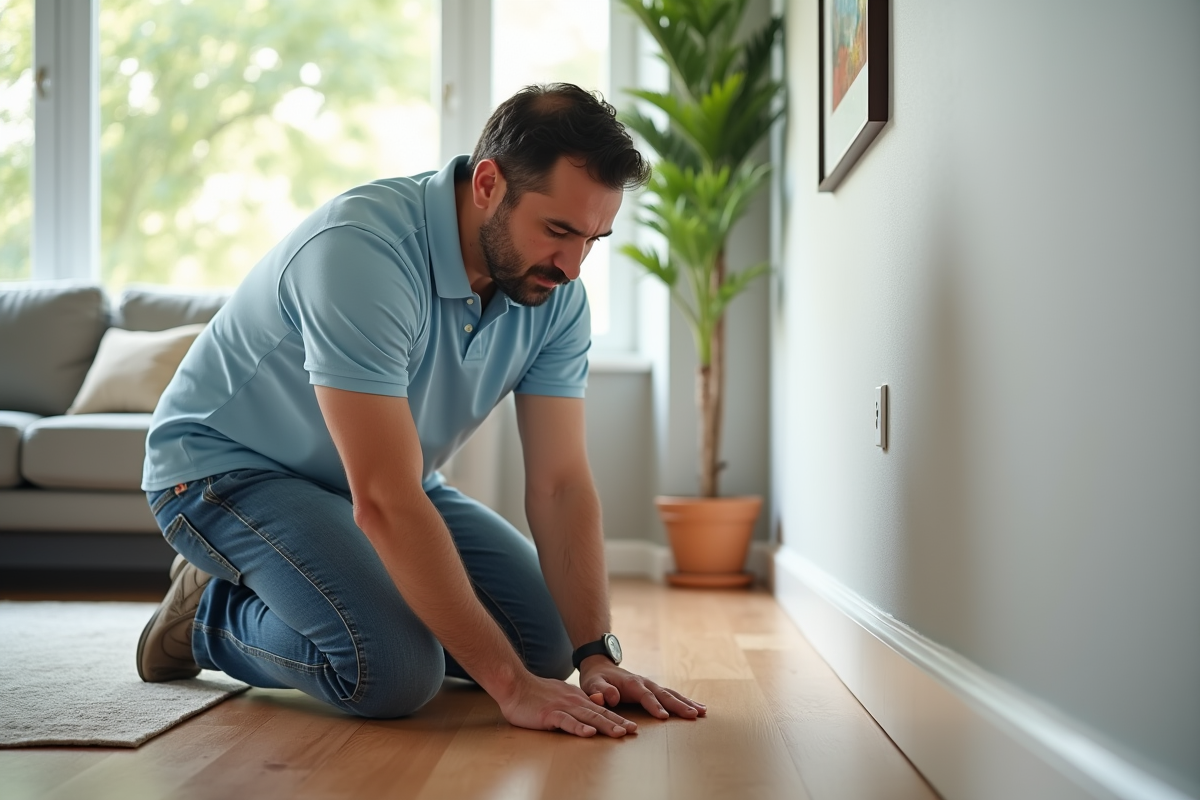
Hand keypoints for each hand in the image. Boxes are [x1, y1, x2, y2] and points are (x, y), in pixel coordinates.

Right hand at [496, 672, 638, 738]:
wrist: (515, 684)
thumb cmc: (535, 693)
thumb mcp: (561, 694)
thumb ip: (577, 700)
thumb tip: (594, 704)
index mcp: (576, 698)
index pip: (601, 710)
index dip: (617, 718)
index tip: (631, 726)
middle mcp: (574, 701)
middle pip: (600, 713)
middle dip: (618, 722)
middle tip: (634, 730)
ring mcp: (562, 707)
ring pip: (588, 717)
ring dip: (605, 725)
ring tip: (619, 733)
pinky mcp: (549, 714)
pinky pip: (566, 722)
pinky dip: (579, 727)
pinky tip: (589, 733)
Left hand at [578, 656, 706, 720]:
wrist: (600, 667)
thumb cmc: (596, 679)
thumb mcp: (592, 684)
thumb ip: (600, 691)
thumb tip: (611, 698)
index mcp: (631, 683)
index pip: (645, 696)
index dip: (654, 706)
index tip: (664, 717)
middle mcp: (645, 683)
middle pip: (664, 694)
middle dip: (679, 705)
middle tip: (694, 715)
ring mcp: (651, 685)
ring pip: (672, 694)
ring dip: (687, 702)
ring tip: (703, 712)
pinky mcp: (653, 690)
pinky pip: (671, 695)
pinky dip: (684, 701)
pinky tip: (697, 708)